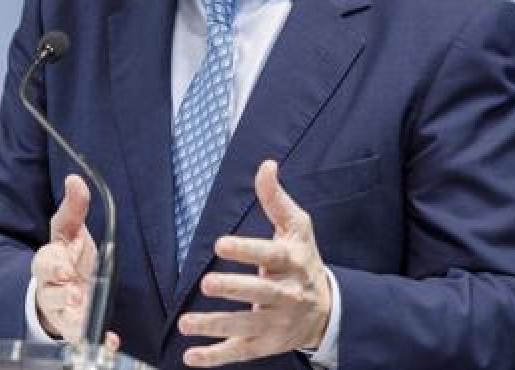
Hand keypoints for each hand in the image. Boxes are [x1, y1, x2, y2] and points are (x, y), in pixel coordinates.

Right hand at [31, 175, 119, 349]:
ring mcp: (61, 309)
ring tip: (86, 322)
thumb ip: (74, 207)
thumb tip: (75, 179)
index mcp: (49, 260)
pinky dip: (96, 339)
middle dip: (61, 292)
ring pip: (62, 316)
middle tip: (75, 293)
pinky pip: (79, 336)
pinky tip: (111, 341)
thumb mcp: (71, 232)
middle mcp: (51, 287)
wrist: (65, 288)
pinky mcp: (72, 327)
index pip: (45, 260)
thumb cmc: (68, 257)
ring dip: (74, 319)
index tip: (65, 265)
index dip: (54, 263)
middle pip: (49, 290)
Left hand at [178, 160, 331, 366]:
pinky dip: (215, 357)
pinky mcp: (265, 345)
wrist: (328, 310)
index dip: (247, 250)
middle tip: (208, 283)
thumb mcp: (296, 228)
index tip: (221, 243)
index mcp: (293, 262)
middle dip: (234, 290)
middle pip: (260, 293)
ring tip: (186, 323)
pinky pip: (239, 352)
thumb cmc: (303, 261)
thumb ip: (276, 199)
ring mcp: (275, 323)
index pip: (271, 255)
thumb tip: (266, 165)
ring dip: (215, 326)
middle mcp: (286, 294)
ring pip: (246, 327)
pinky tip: (192, 356)